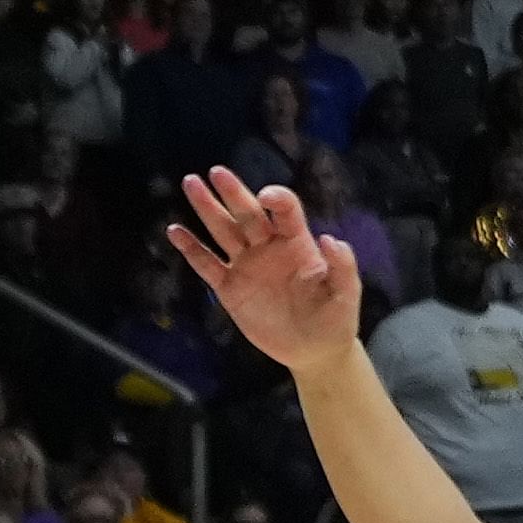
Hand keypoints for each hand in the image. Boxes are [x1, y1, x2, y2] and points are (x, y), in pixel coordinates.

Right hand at [169, 170, 366, 375]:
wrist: (315, 351)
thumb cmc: (336, 318)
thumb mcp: (347, 293)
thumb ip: (343, 266)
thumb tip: (330, 239)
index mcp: (297, 242)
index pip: (284, 210)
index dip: (276, 199)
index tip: (265, 197)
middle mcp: (268, 247)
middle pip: (248, 213)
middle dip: (233, 192)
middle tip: (216, 171)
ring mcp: (247, 266)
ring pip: (223, 231)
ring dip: (207, 208)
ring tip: (191, 183)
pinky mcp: (230, 289)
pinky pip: (207, 265)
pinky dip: (191, 249)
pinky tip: (175, 231)